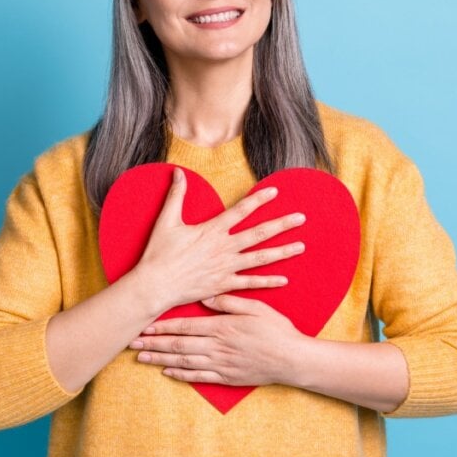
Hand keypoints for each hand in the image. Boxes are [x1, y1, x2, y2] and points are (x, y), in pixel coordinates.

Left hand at [128, 294, 304, 386]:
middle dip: (153, 343)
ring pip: (183, 362)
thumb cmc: (276, 330)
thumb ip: (228, 301)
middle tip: (132, 341)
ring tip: (141, 357)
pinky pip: (198, 377)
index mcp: (222, 327)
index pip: (185, 327)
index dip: (162, 326)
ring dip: (160, 360)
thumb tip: (204, 295)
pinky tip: (166, 372)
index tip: (144, 325)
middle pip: (178, 345)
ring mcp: (220, 364)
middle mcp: (217, 347)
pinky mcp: (226, 378)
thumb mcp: (255, 307)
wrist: (292, 359)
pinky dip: (180, 375)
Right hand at [130, 167, 305, 314]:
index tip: (275, 192)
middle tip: (301, 218)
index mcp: (212, 230)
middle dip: (282, 224)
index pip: (241, 211)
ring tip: (301, 246)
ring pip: (260, 258)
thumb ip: (176, 195)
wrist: (155, 285)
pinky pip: (250, 283)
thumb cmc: (158, 253)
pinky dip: (268, 282)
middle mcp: (224, 248)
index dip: (259, 200)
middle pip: (259, 234)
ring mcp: (226, 267)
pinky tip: (284, 279)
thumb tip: (178, 171)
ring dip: (282, 252)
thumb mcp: (166, 220)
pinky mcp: (224, 285)